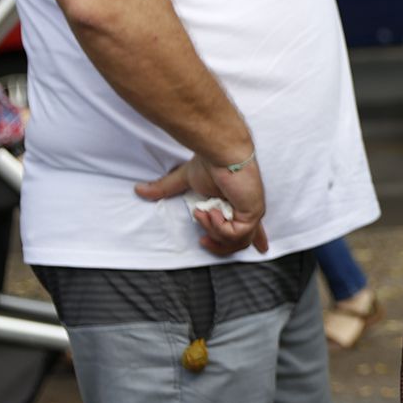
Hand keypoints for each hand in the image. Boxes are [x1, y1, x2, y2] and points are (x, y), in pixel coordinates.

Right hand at [136, 153, 268, 255]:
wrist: (220, 153)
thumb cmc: (209, 163)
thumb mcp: (184, 181)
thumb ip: (165, 189)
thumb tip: (139, 190)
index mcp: (240, 205)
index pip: (251, 227)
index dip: (257, 239)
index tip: (263, 250)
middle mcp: (249, 211)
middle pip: (242, 243)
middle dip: (220, 247)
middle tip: (203, 240)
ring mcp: (252, 213)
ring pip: (236, 242)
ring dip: (213, 233)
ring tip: (202, 214)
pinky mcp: (253, 213)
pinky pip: (234, 234)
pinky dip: (218, 227)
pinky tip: (211, 211)